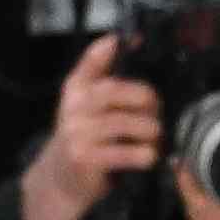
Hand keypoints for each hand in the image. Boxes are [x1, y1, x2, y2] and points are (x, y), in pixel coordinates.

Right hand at [17, 42, 161, 219]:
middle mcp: (73, 107)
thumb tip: (114, 40)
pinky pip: (126, 152)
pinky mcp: (86, 158)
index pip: (90, 64)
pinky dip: (144, 154)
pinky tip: (148, 156)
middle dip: (146, 100)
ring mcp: (78, 133)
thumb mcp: (85, 106)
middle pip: (117, 92)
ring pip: (127, 123)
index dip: (107, 51)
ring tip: (156, 139)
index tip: (129, 39)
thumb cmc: (84, 139)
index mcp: (75, 90)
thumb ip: (99, 75)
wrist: (61, 180)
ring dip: (150, 132)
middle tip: (157, 112)